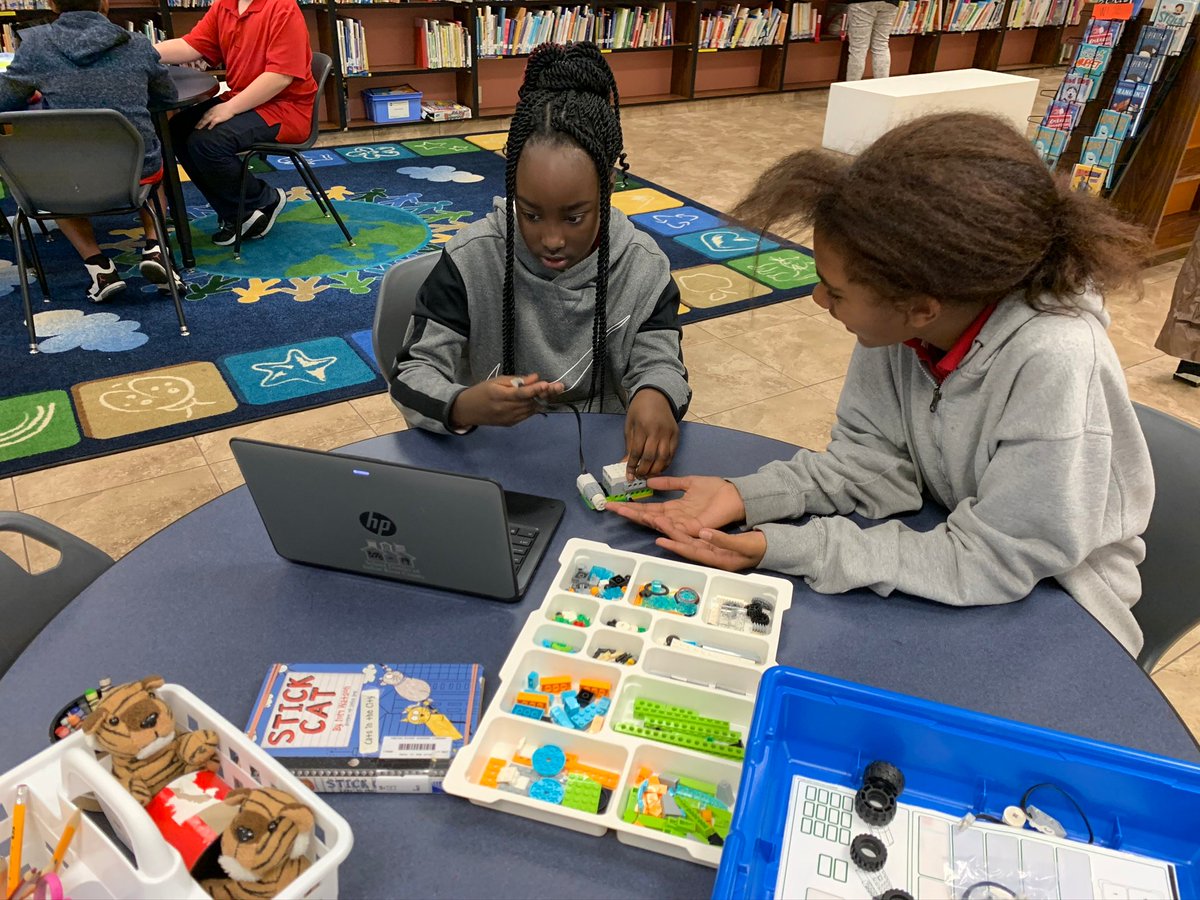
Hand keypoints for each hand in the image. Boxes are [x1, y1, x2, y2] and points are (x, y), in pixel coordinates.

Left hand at [197, 101, 236, 129]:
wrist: (231, 106)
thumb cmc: (227, 106)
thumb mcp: (219, 107)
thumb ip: (215, 110)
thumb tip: (214, 113)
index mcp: (211, 109)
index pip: (204, 114)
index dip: (200, 118)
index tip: (198, 122)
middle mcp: (211, 112)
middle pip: (203, 118)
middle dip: (199, 122)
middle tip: (195, 127)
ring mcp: (214, 115)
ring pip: (206, 120)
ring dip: (202, 124)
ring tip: (198, 128)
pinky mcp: (218, 118)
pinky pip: (213, 122)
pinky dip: (210, 125)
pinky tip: (209, 129)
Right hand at [449, 373, 564, 427]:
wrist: (468, 411)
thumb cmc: (481, 391)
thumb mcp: (496, 381)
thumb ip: (516, 380)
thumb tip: (535, 377)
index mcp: (500, 396)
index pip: (521, 394)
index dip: (535, 389)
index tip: (547, 384)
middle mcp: (506, 410)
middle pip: (530, 402)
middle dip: (546, 394)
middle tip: (560, 386)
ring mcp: (510, 419)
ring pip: (532, 409)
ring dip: (544, 399)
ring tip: (556, 390)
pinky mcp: (512, 423)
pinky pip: (528, 414)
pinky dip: (536, 406)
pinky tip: (544, 398)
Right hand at [607, 475, 745, 531]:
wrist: (735, 495)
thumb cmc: (715, 490)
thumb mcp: (688, 483)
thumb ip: (670, 483)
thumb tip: (650, 481)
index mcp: (673, 509)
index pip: (648, 509)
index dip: (631, 506)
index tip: (613, 502)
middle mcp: (675, 519)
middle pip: (648, 518)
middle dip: (629, 512)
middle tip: (610, 507)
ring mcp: (684, 526)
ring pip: (658, 524)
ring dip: (642, 518)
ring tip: (624, 511)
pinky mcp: (695, 529)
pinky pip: (677, 529)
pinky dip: (664, 524)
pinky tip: (652, 518)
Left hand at [624, 389, 677, 479]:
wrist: (656, 396)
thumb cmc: (640, 410)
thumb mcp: (630, 425)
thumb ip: (630, 445)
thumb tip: (625, 463)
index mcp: (643, 427)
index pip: (637, 452)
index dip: (632, 466)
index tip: (629, 475)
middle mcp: (657, 431)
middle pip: (651, 457)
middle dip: (644, 470)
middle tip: (639, 477)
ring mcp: (669, 433)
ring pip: (663, 458)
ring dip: (656, 470)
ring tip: (649, 475)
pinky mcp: (676, 435)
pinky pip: (672, 454)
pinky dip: (666, 463)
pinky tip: (659, 468)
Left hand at [647, 515, 766, 571]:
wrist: (768, 548)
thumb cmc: (758, 548)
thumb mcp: (744, 544)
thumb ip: (724, 540)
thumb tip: (703, 532)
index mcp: (717, 559)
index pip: (692, 552)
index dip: (676, 545)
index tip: (661, 539)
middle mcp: (710, 556)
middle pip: (686, 546)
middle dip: (670, 536)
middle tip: (654, 524)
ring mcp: (711, 551)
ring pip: (688, 541)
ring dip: (674, 533)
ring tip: (659, 523)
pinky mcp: (713, 544)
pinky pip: (695, 538)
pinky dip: (683, 532)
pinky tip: (673, 526)